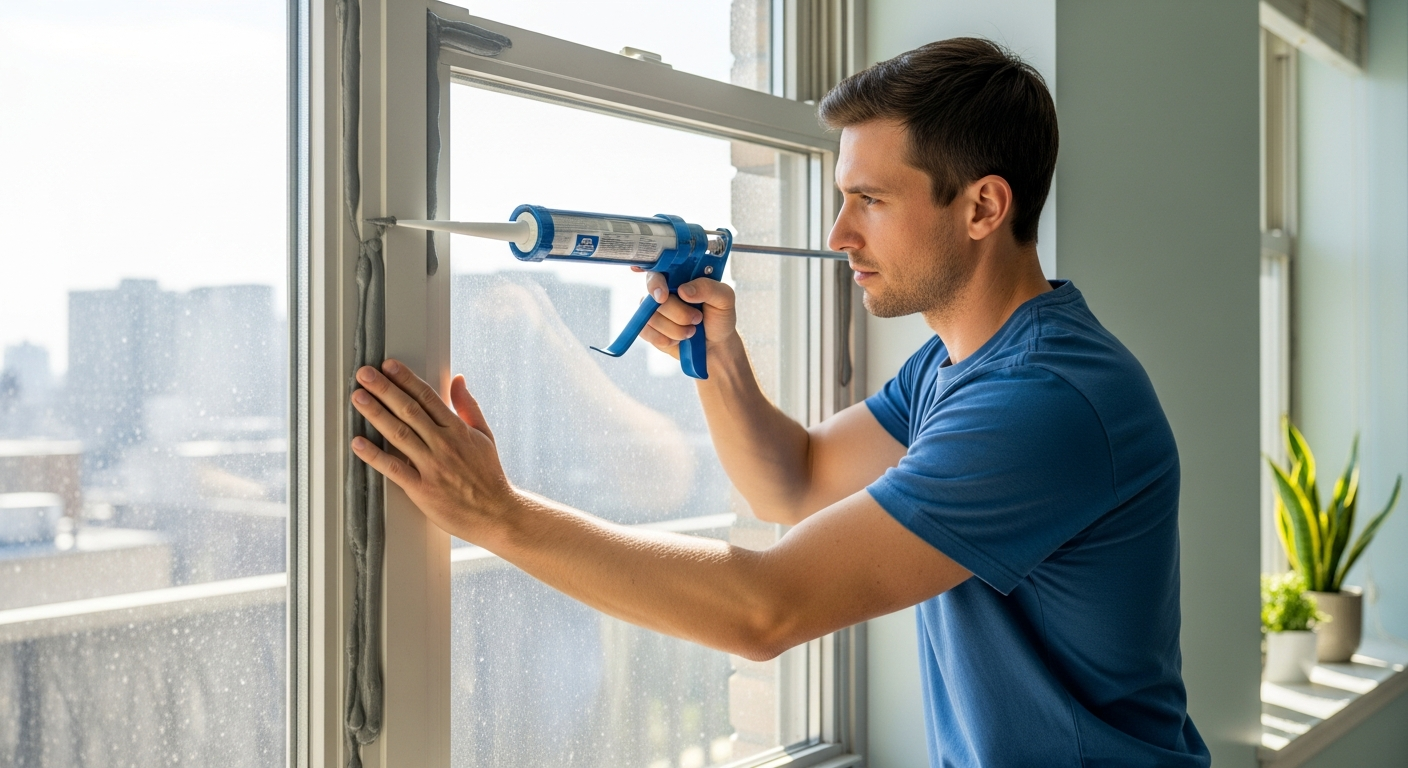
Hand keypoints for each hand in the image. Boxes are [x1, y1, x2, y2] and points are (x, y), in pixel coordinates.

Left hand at [349, 359, 512, 542]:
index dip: (406, 379)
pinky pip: (394, 469)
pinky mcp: (422, 489)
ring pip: (399, 434)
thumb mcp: (484, 435)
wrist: (496, 514)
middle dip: (384, 389)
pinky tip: (358, 443)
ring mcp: (432, 466)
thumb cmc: (489, 475)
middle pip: (409, 410)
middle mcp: (444, 444)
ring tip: (359, 398)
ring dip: (376, 414)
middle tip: (364, 374)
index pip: (427, 397)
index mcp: (458, 429)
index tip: (389, 365)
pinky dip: (374, 456)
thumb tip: (458, 379)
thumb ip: (468, 406)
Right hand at [633, 268, 736, 359]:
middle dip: (678, 314)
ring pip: (651, 318)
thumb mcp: (724, 298)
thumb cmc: (719, 317)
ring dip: (676, 330)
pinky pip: (646, 332)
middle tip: (697, 318)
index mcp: (678, 277)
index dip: (655, 283)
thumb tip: (683, 290)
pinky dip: (666, 339)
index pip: (657, 272)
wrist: (716, 344)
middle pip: (655, 299)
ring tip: (692, 331)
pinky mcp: (649, 329)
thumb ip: (708, 288)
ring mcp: (653, 310)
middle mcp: (663, 291)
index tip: (663, 296)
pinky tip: (679, 339)